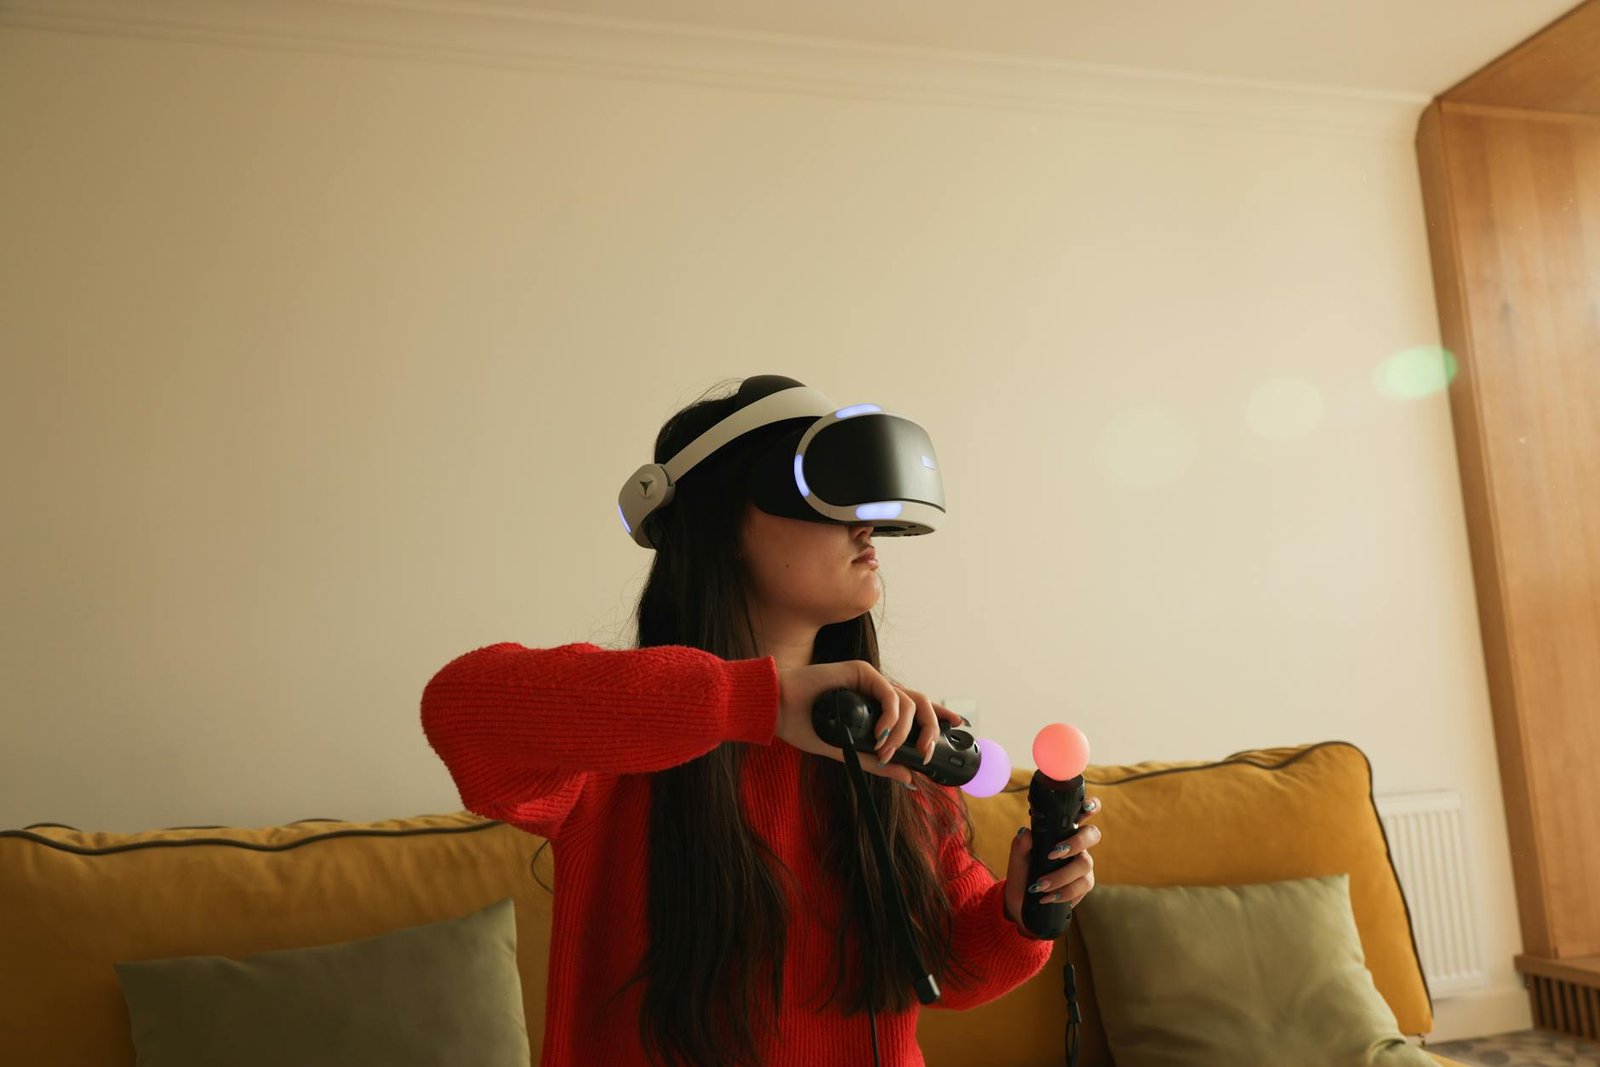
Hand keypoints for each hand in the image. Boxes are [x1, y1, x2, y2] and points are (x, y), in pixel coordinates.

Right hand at [775, 661, 965, 785]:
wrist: (777, 710)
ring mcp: (871, 680)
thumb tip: (909, 778)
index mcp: (878, 706)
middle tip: (923, 754)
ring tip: (886, 750)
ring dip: (906, 731)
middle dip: (931, 729)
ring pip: (910, 700)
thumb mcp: (849, 752)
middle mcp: (879, 691)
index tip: (958, 726)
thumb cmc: (807, 726)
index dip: (940, 715)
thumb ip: (878, 763)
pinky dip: (891, 716)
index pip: (917, 707)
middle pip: (921, 703)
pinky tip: (880, 735)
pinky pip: (889, 693)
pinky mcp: (860, 672)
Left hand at [1004, 795, 1101, 931]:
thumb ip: (1020, 845)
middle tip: (1054, 853)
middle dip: (1077, 842)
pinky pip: (1083, 885)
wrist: (1022, 904)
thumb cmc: (1022, 875)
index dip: (1090, 806)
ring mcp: (1082, 864)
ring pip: (1085, 863)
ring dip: (1062, 875)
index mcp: (1061, 832)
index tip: (1084, 807)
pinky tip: (1049, 897)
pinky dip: (1065, 892)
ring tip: (1041, 885)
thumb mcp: (1017, 860)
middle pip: (1093, 834)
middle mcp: (1076, 845)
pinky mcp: (1084, 884)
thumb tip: (1026, 832)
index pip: (1082, 814)